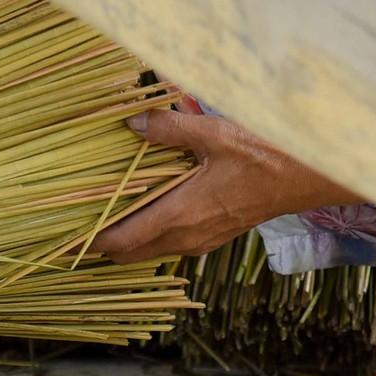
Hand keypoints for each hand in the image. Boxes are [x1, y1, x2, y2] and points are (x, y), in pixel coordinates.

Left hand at [94, 108, 359, 263]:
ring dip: (129, 239)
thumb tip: (131, 122)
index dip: (91, 242)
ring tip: (102, 214)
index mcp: (180, 216)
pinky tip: (146, 207)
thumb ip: (167, 129)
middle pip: (132, 253)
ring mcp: (204, 239)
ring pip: (153, 249)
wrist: (311, 177)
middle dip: (103, 245)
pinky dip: (152, 232)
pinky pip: (173, 241)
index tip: (64, 235)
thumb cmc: (265, 156)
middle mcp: (188, 236)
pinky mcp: (217, 233)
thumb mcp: (213, 134)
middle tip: (75, 223)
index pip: (122, 241)